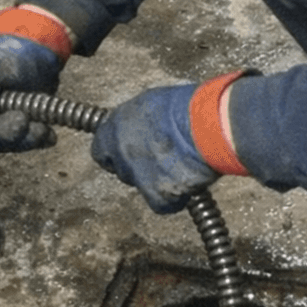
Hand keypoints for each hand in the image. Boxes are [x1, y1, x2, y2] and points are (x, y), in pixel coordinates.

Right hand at [0, 34, 63, 150]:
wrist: (38, 53)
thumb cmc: (6, 55)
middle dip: (5, 133)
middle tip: (22, 120)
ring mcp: (1, 126)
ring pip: (9, 144)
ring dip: (27, 138)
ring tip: (42, 126)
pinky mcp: (22, 130)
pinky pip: (28, 142)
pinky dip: (40, 138)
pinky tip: (49, 134)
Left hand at [90, 84, 218, 213]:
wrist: (206, 126)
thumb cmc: (187, 107)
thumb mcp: (154, 103)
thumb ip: (142, 120)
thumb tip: (146, 126)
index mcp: (116, 126)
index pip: (101, 149)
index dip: (115, 152)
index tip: (127, 153)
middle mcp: (121, 152)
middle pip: (122, 169)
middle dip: (139, 167)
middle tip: (162, 160)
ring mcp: (137, 175)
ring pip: (142, 187)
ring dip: (158, 181)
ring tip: (181, 167)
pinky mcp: (156, 196)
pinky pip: (163, 204)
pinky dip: (175, 198)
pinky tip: (189, 182)